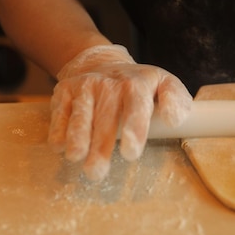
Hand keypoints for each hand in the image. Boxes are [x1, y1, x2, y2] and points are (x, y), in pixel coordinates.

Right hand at [48, 44, 191, 180]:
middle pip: (106, 117)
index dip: (134, 129)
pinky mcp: (65, 91)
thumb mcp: (164, 83)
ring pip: (81, 114)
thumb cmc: (139, 85)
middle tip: (99, 171)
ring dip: (78, 137)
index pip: (136, 106)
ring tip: (76, 158)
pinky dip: (58, 128)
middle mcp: (109, 84)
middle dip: (101, 145)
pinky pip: (60, 111)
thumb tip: (175, 121)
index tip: (130, 153)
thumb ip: (176, 99)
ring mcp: (85, 87)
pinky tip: (58, 146)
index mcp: (137, 84)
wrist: (102, 63)